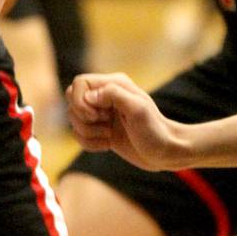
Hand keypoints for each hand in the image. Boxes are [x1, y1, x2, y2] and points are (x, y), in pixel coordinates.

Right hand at [66, 72, 181, 170]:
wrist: (165, 153)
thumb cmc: (155, 130)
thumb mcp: (138, 109)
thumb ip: (113, 95)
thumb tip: (88, 97)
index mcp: (114, 84)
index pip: (79, 83)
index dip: (80, 101)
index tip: (96, 115)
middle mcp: (104, 97)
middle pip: (71, 100)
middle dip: (82, 118)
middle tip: (106, 124)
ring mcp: (101, 114)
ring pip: (73, 119)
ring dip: (88, 132)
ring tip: (109, 136)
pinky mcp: (99, 130)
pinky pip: (78, 134)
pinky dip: (89, 143)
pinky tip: (107, 145)